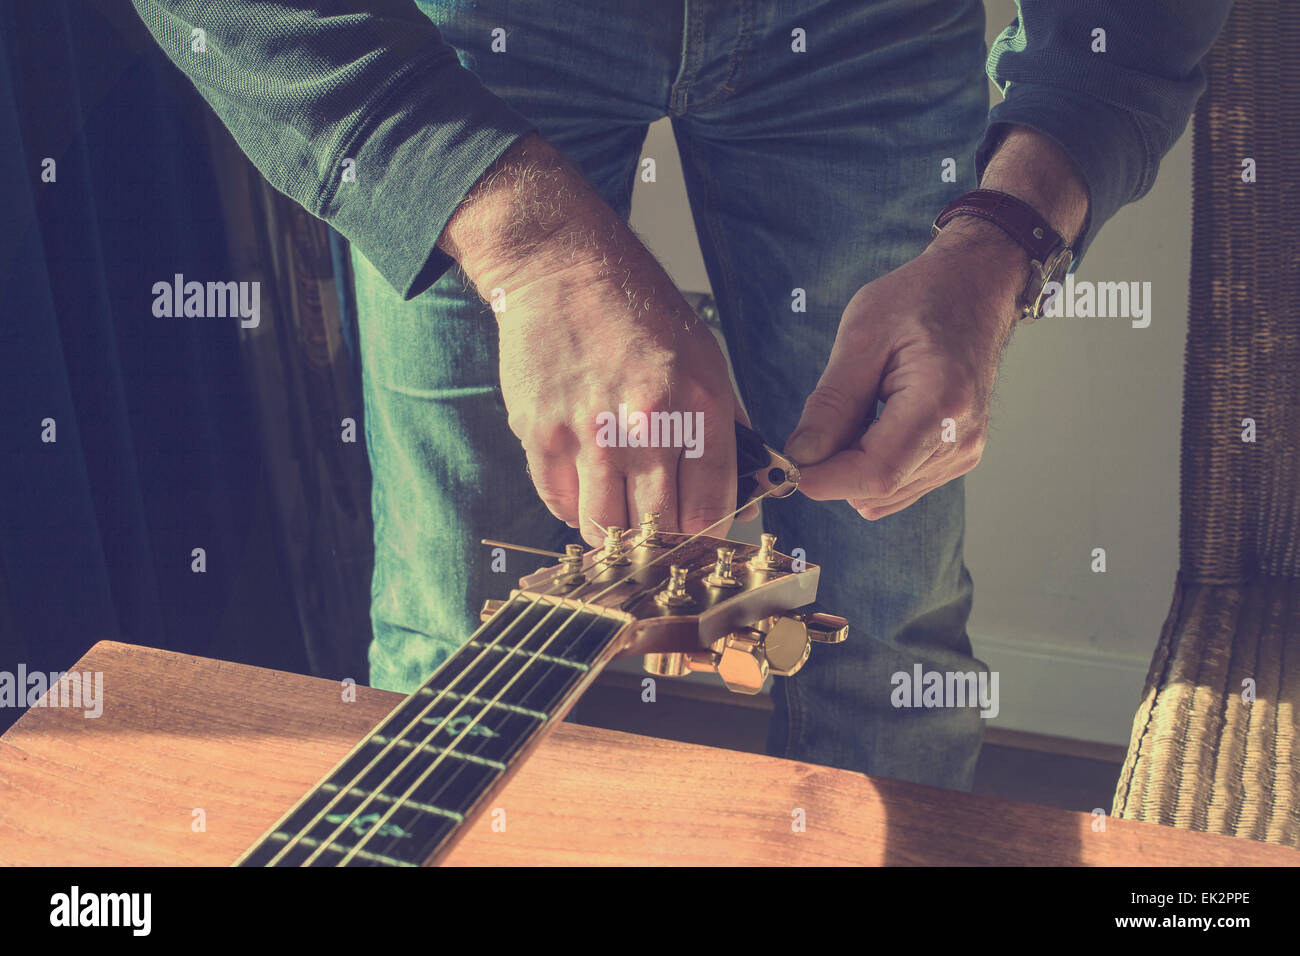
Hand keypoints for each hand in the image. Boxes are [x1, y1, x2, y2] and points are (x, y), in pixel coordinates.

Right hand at [440, 135, 749, 545]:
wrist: (562, 268)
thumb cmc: (639, 311)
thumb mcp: (706, 359)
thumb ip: (725, 429)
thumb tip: (739, 493)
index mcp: (697, 404)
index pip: (711, 510)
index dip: (708, 534)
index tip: (700, 533)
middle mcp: (644, 424)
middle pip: (659, 530)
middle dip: (663, 539)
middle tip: (660, 530)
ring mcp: (588, 434)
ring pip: (607, 530)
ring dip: (617, 533)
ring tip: (622, 513)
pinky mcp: (540, 434)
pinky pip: (560, 505)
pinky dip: (576, 508)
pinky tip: (587, 488)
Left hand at [785, 125, 1088, 520]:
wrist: (973, 288)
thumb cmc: (920, 300)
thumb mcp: (861, 337)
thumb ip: (831, 403)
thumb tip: (801, 456)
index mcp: (940, 404)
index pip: (877, 472)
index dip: (825, 479)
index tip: (786, 466)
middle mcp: (959, 440)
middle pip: (878, 489)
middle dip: (832, 472)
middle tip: (814, 429)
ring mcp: (963, 453)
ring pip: (885, 495)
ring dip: (852, 470)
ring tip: (852, 416)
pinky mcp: (957, 457)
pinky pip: (900, 485)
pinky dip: (871, 468)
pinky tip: (870, 428)